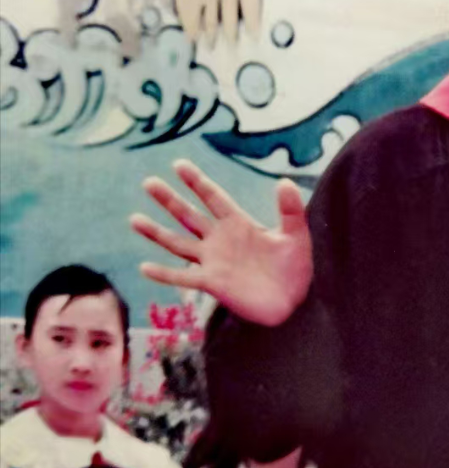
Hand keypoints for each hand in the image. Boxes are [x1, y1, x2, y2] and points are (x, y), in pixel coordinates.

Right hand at [130, 160, 312, 326]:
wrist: (293, 302)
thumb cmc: (295, 268)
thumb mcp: (296, 235)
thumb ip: (290, 209)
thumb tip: (285, 181)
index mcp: (239, 223)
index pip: (214, 197)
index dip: (197, 181)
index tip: (178, 164)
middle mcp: (221, 239)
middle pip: (189, 216)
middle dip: (169, 200)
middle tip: (148, 182)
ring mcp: (213, 261)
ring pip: (179, 244)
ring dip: (157, 232)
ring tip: (134, 218)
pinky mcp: (212, 283)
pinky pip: (183, 278)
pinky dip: (164, 274)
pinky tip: (144, 267)